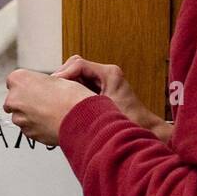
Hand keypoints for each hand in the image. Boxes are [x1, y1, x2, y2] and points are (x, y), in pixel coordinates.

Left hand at [2, 70, 94, 145]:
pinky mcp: (27, 133)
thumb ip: (40, 83)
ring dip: (31, 115)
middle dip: (26, 102)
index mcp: (19, 79)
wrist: (80, 119)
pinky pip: (30, 128)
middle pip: (14, 100)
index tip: (36, 88)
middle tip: (44, 101)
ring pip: (21, 116)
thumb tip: (40, 88)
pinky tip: (51, 122)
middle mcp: (14, 99)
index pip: (14, 81)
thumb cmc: (71, 98)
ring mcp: (19, 118)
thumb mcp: (56, 79)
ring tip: (51, 112)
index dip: (28, 86)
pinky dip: (37, 126)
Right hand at [51, 55, 172, 142]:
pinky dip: (70, 92)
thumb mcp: (102, 111)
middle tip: (51, 93)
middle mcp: (106, 74)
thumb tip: (58, 94)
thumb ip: (81, 100)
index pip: (78, 64)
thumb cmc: (131, 123)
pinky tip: (65, 104)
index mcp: (109, 73)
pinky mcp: (99, 90)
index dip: (63, 74)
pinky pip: (79, 85)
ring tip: (56, 100)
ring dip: (65, 86)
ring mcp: (102, 81)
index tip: (54, 86)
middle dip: (62, 79)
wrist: (145, 131)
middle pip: (74, 67)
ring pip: (75, 76)